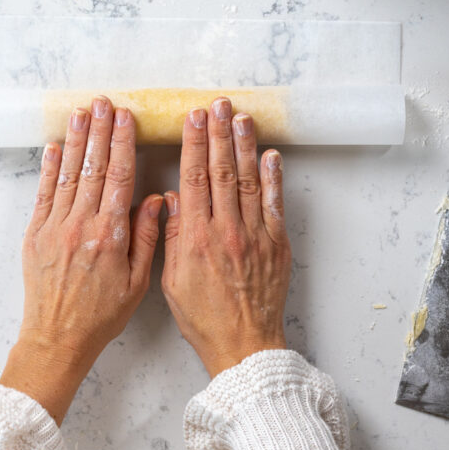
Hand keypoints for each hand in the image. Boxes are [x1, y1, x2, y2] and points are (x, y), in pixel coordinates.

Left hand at [0, 97, 162, 423]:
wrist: (56, 338)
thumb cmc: (101, 315)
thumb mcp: (137, 282)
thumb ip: (148, 237)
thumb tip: (158, 199)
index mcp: (110, 235)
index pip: (119, 177)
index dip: (123, 143)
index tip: (126, 118)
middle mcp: (81, 225)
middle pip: (93, 167)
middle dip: (100, 131)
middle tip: (104, 102)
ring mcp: (54, 227)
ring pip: (67, 173)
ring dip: (76, 139)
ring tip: (82, 111)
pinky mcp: (34, 234)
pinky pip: (43, 192)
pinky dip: (49, 167)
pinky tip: (56, 145)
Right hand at [161, 97, 291, 378]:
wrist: (244, 344)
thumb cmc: (204, 317)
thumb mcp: (172, 280)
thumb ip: (173, 235)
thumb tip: (172, 197)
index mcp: (196, 238)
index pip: (194, 179)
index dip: (194, 144)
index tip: (193, 118)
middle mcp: (227, 230)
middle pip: (222, 171)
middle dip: (219, 134)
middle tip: (217, 105)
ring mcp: (255, 235)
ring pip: (249, 180)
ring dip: (244, 145)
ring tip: (240, 117)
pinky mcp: (276, 244)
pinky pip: (274, 204)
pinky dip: (273, 177)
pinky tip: (270, 154)